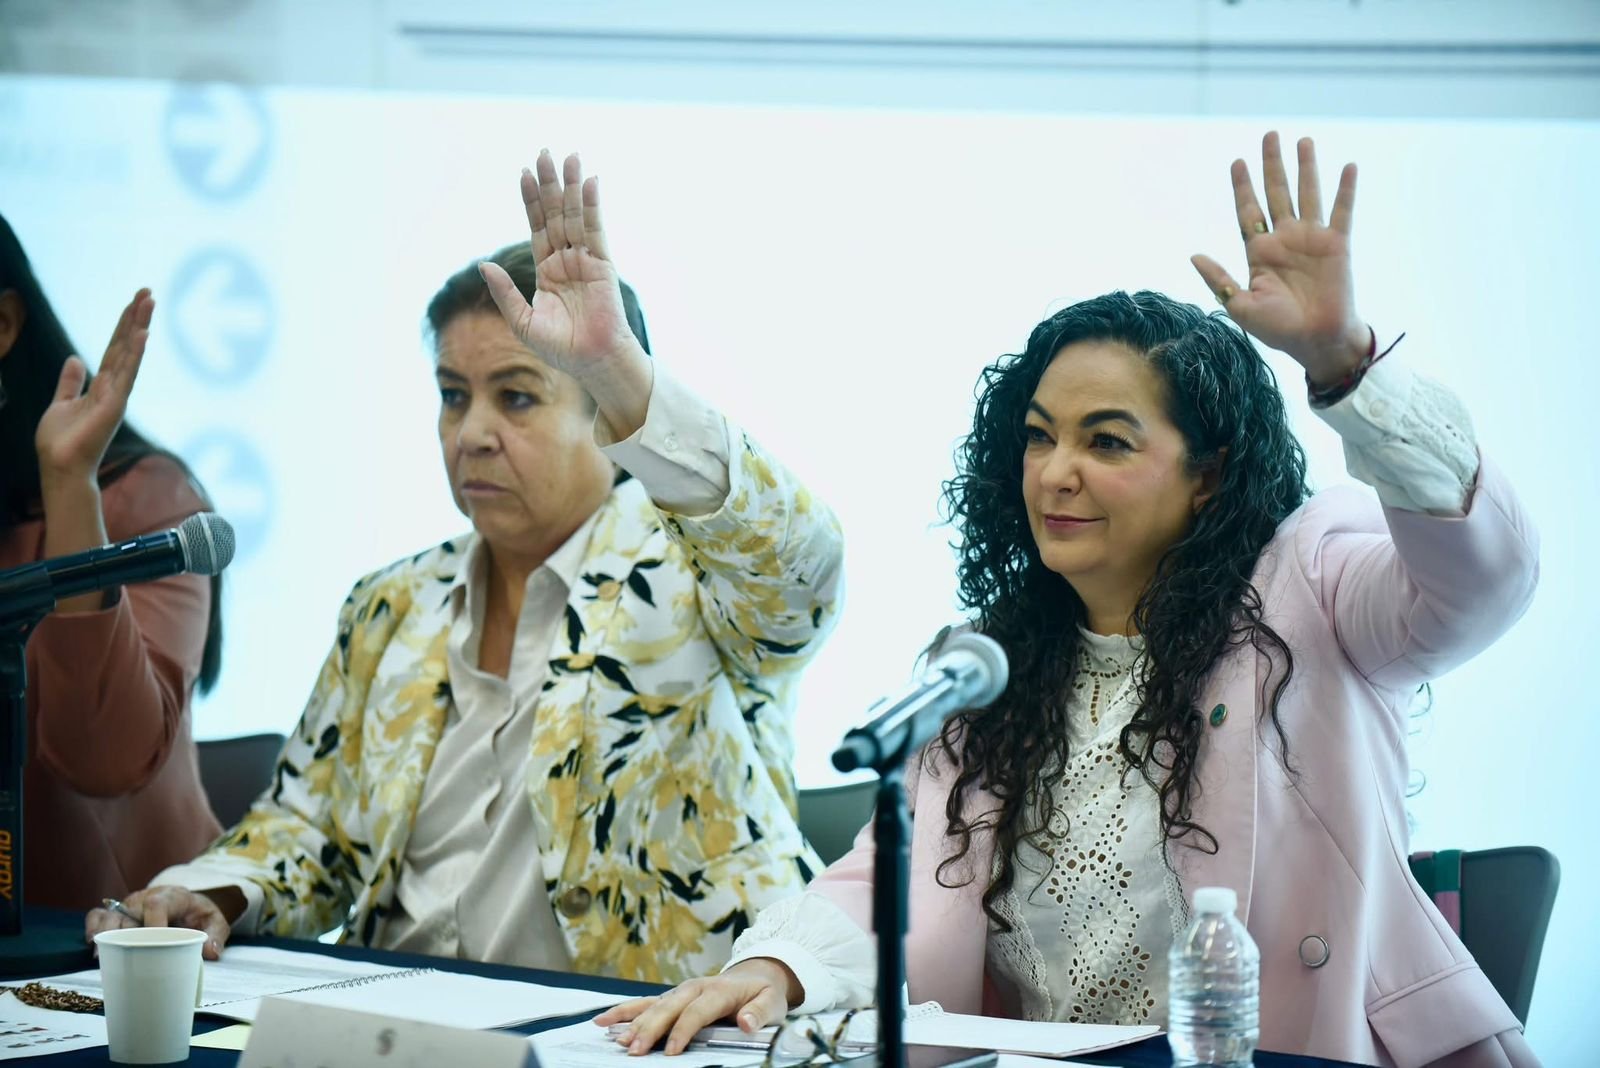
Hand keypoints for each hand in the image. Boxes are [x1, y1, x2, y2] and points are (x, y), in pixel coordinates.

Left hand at [35, 289, 152, 489]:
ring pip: (130, 353)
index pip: (115, 347)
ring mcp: (117, 395)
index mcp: (101, 385)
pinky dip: (134, 353)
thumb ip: (70, 382)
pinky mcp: (114, 405)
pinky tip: (142, 334)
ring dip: (139, 326)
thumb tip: (75, 359)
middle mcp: (114, 387)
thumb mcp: (60, 404)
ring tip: (149, 301)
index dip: (124, 323)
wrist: (60, 468)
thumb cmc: (60, 443)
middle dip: (136, 317)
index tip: (135, 300)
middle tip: (148, 291)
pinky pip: (126, 374)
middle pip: (126, 344)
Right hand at [84, 885, 240, 961]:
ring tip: (101, 955)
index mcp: (172, 897)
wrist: (188, 905)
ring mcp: (129, 906)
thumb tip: (209, 952)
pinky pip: (98, 915)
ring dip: (104, 933)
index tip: (154, 942)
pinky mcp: (118, 914)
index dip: (153, 922)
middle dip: (126, 935)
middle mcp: (146, 898)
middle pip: (129, 913)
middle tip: (125, 956)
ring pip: (109, 914)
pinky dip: (92, 928)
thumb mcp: (215, 922)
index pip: (157, 904)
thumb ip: (216, 935)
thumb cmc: (199, 915)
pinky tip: (93, 947)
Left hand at [481, 150, 645, 387]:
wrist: (592, 362)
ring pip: (575, 215)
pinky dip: (592, 205)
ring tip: (567, 156)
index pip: (537, 227)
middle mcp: (566, 259)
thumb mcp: (522, 321)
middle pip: (556, 214)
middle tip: (544, 153)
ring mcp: (585, 259)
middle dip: (550, 184)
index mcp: (547, 270)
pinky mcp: (602, 264)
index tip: (524, 174)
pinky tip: (588, 182)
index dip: (531, 201)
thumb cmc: (560, 349)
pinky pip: (595, 229)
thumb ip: (504, 292)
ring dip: (571, 186)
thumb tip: (483, 265)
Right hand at [591, 958, 799, 1055]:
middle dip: (650, 1029)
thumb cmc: (763, 993)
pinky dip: (624, 1011)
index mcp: (718, 990)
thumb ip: (759, 1013)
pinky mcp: (671, 998)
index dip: (683, 1031)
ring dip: (633, 1023)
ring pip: (652, 1006)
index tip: (672, 1051)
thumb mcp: (772, 1003)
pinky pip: (644, 1004)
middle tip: (634, 1051)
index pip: (697, 1011)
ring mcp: (680, 992)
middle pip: (668, 1008)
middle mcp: (694, 988)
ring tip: (617, 1040)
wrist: (755, 975)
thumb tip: (746, 1022)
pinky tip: (604, 1020)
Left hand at [1191, 132, 1369, 386]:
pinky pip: (1342, 211)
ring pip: (1306, 194)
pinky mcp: (1337, 245)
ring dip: (1305, 167)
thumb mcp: (1239, 306)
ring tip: (1303, 140)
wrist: (1315, 341)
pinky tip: (1348, 166)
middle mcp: (1285, 240)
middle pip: (1276, 193)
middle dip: (1272, 164)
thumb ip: (1218, 279)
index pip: (1248, 212)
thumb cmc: (1278, 329)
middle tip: (1269, 135)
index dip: (1242, 187)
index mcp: (1259, 252)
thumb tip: (1193, 255)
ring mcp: (1312, 239)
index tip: (1237, 162)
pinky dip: (1344, 189)